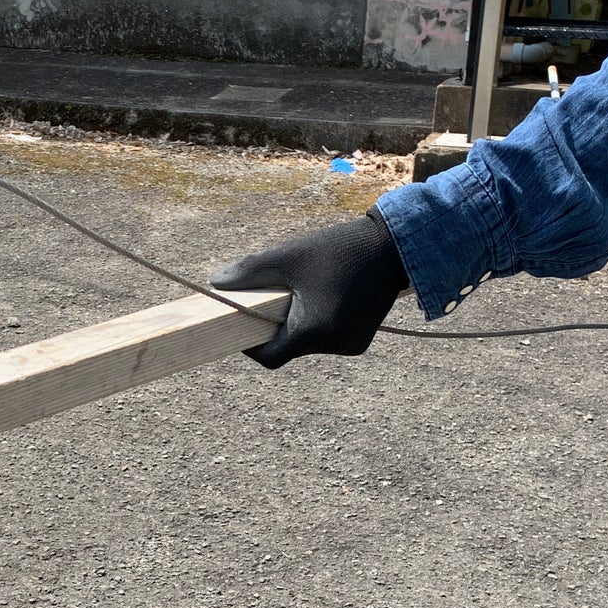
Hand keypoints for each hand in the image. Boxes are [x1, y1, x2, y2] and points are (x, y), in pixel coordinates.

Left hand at [211, 210, 408, 369]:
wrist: (391, 248)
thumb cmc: (338, 250)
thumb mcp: (289, 257)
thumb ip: (250, 271)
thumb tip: (217, 282)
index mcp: (315, 330)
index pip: (270, 358)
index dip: (251, 346)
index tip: (243, 324)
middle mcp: (335, 345)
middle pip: (289, 349)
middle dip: (276, 329)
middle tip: (273, 299)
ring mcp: (350, 345)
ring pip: (308, 345)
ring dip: (298, 326)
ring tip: (303, 294)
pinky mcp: (360, 341)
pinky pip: (327, 341)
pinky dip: (318, 326)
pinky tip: (324, 299)